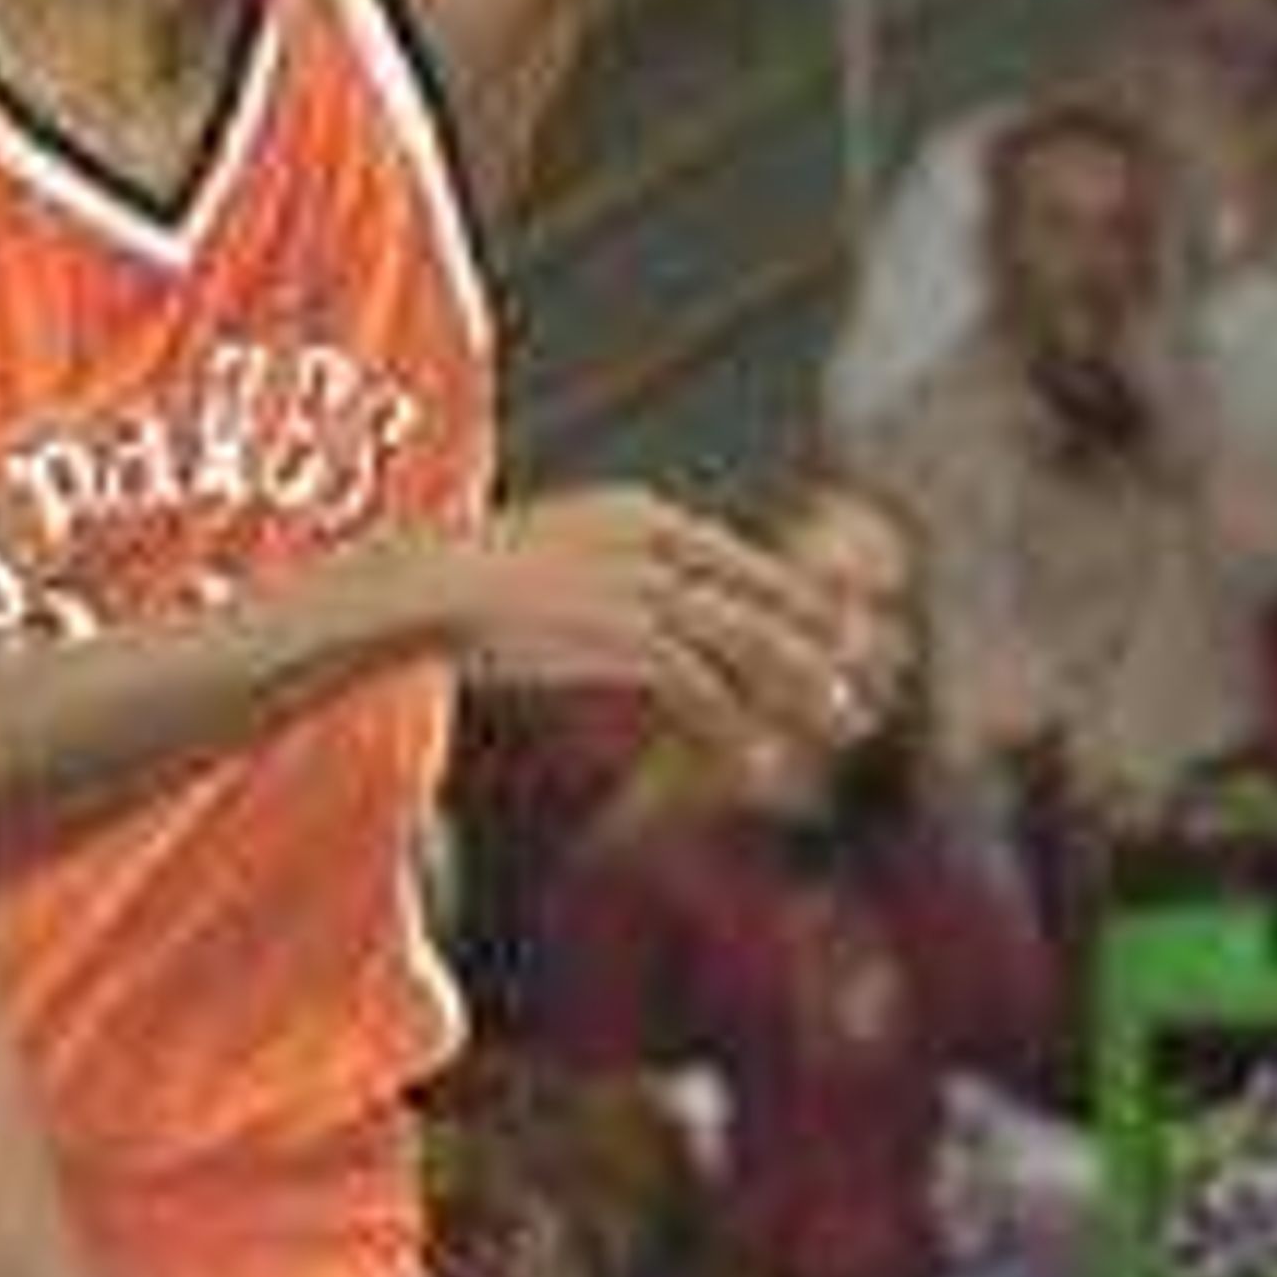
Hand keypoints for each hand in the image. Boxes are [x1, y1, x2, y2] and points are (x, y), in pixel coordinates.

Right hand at [447, 489, 894, 750]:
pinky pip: (701, 688)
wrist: (414, 587)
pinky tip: (758, 762)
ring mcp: (641, 587)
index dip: (794, 598)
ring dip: (798, 688)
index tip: (838, 631)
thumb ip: (611, 572)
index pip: (740, 558)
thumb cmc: (466, 586)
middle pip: (760, 595)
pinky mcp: (624, 636)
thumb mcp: (554, 557)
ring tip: (839, 726)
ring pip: (746, 642)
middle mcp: (653, 543)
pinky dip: (735, 726)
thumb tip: (646, 616)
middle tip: (862, 686)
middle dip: (817, 644)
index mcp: (640, 514)